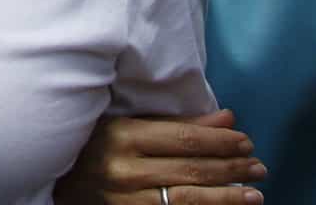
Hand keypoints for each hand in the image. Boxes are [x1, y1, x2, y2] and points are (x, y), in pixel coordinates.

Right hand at [51, 109, 263, 203]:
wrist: (57, 181)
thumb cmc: (95, 145)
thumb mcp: (129, 125)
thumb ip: (177, 123)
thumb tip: (227, 118)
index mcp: (122, 136)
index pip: (184, 138)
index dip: (220, 141)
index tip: (246, 142)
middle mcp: (125, 169)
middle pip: (191, 170)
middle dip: (231, 168)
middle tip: (259, 166)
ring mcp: (128, 199)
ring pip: (188, 200)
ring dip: (227, 197)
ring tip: (255, 194)